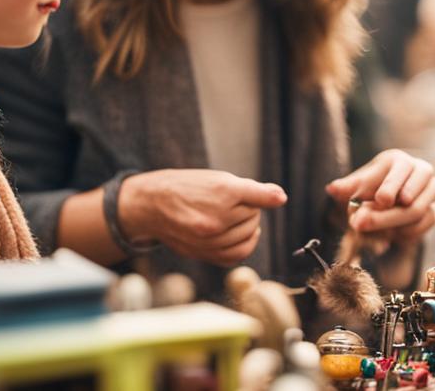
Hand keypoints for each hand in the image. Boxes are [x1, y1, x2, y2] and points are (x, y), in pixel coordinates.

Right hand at [118, 169, 286, 265]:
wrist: (152, 205)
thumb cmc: (186, 188)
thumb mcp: (218, 178)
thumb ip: (253, 189)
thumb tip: (281, 198)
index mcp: (223, 192)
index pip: (260, 198)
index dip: (268, 196)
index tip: (277, 197)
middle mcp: (217, 217)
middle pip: (254, 216)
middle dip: (248, 208)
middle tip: (231, 202)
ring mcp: (210, 239)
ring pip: (248, 235)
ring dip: (245, 226)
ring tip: (232, 216)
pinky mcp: (204, 253)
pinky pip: (236, 256)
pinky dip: (243, 246)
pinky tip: (238, 236)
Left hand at [325, 149, 434, 244]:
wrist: (387, 201)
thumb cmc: (371, 187)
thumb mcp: (357, 185)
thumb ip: (347, 188)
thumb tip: (332, 189)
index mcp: (400, 160)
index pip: (401, 171)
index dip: (391, 186)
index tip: (381, 200)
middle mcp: (422, 171)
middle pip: (411, 198)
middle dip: (387, 216)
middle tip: (363, 225)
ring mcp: (431, 191)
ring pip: (420, 212)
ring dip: (394, 225)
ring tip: (374, 231)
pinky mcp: (434, 210)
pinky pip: (425, 224)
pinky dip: (407, 232)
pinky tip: (391, 233)